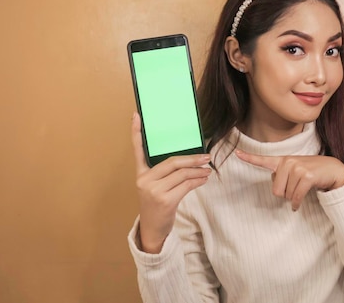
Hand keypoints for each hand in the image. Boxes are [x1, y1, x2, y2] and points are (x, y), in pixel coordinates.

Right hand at [131, 112, 211, 252]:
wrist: (153, 229)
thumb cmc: (156, 204)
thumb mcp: (155, 187)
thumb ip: (165, 173)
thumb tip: (189, 159)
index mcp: (141, 174)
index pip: (137, 149)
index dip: (136, 132)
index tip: (136, 115)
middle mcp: (145, 180)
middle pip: (172, 162)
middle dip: (192, 158)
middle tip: (206, 156)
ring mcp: (154, 191)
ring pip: (182, 174)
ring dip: (199, 171)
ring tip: (207, 170)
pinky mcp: (166, 201)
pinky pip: (187, 185)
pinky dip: (198, 181)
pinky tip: (204, 179)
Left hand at [235, 150, 343, 210]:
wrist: (333, 170)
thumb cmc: (312, 173)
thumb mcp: (295, 171)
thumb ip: (283, 177)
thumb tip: (277, 191)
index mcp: (282, 160)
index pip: (263, 160)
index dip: (249, 158)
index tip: (236, 153)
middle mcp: (288, 162)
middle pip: (276, 191)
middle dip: (285, 194)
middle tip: (296, 188)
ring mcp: (297, 167)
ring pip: (286, 195)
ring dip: (294, 198)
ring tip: (303, 188)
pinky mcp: (306, 176)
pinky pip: (296, 197)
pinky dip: (297, 203)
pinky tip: (299, 204)